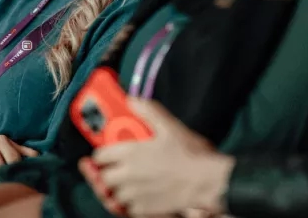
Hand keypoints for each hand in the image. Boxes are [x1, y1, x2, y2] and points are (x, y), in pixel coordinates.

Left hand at [86, 99, 235, 215]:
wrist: (207, 181)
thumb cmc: (191, 156)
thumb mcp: (170, 126)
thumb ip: (148, 111)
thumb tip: (133, 101)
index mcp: (130, 153)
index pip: (100, 156)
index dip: (104, 154)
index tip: (109, 152)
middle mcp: (128, 175)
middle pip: (103, 177)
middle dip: (109, 172)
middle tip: (120, 167)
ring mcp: (135, 194)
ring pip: (114, 194)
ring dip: (119, 188)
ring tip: (132, 180)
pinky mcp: (144, 209)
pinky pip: (128, 208)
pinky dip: (132, 202)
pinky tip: (143, 193)